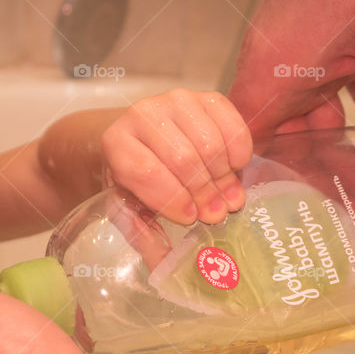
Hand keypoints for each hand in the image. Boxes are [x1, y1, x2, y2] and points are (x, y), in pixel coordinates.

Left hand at [101, 88, 251, 224]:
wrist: (145, 140)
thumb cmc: (138, 181)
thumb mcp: (129, 208)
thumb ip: (141, 231)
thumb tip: (165, 256)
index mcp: (116, 143)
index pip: (146, 171)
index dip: (171, 199)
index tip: (189, 220)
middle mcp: (142, 115)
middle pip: (183, 159)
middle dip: (203, 193)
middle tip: (215, 215)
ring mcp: (175, 101)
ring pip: (210, 144)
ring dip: (223, 177)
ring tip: (226, 197)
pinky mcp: (206, 97)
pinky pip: (232, 125)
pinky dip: (238, 153)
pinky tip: (233, 169)